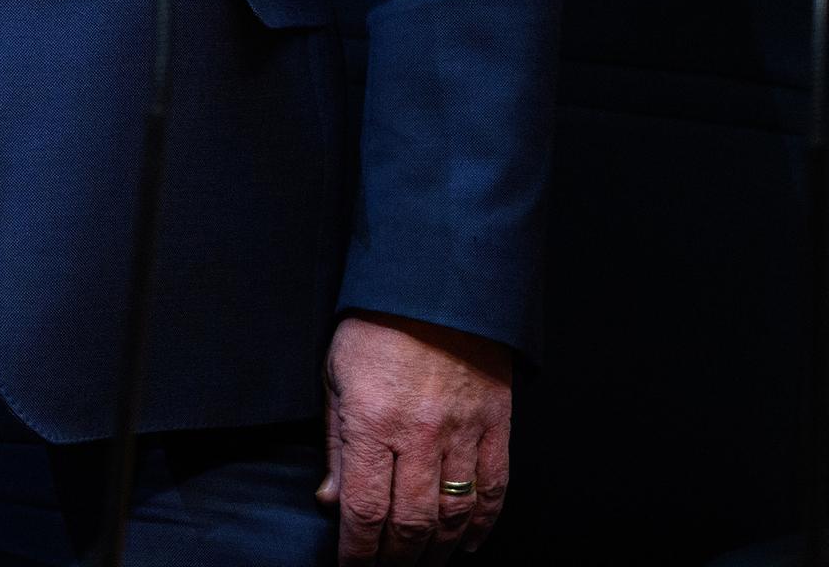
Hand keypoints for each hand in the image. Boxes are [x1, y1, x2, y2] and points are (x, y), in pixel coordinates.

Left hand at [320, 312, 512, 559]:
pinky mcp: (497, 427)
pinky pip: (494, 489)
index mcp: (372, 423)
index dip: (358, 550)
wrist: (436, 289)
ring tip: (423, 564)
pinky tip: (469, 544)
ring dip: (438, 549)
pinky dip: (482, 524)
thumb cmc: (375, 330)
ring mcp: (463, 433)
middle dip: (396, 558)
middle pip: (411, 522)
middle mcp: (419, 435)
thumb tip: (332, 502)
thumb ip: (337, 446)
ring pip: (455, 514)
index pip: (365, 509)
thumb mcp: (336, 380)